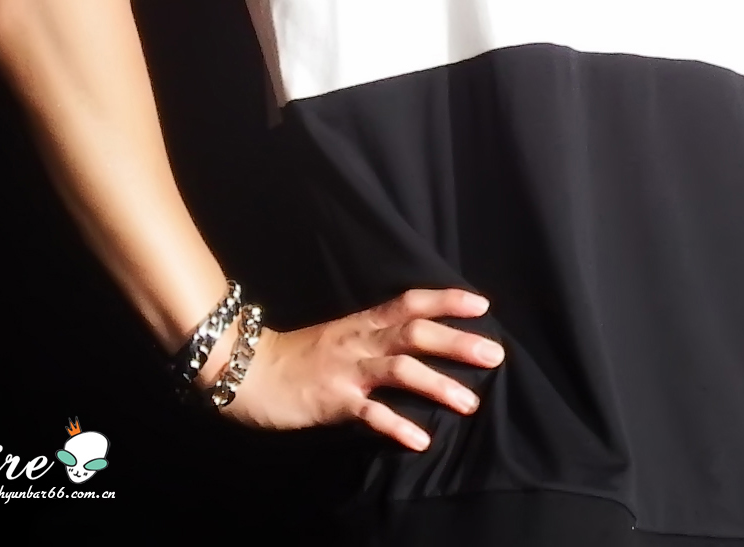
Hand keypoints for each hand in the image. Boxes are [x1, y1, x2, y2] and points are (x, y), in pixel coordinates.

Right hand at [221, 287, 503, 448]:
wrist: (248, 370)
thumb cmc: (299, 355)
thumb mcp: (341, 336)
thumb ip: (375, 337)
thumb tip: (416, 341)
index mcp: (363, 322)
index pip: (411, 302)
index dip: (446, 301)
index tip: (482, 304)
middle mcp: (360, 341)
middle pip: (414, 333)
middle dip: (456, 342)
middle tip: (496, 354)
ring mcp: (346, 370)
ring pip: (399, 370)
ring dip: (437, 384)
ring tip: (469, 403)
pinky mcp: (332, 401)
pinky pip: (369, 413)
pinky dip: (396, 425)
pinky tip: (421, 441)